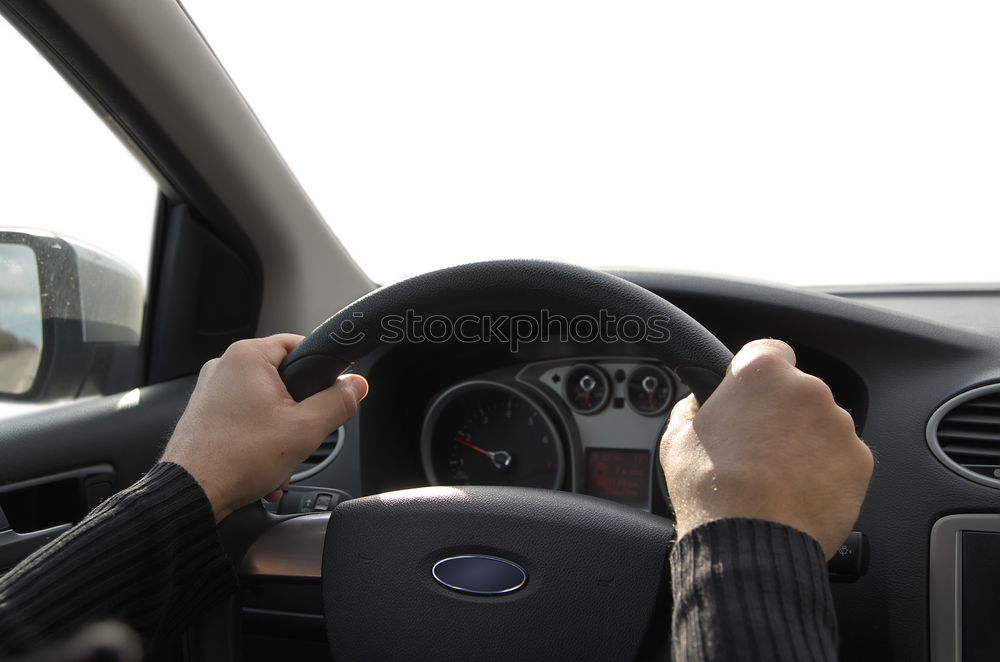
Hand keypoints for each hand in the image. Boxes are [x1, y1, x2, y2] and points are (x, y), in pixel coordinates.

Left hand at [161, 334, 367, 521]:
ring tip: (279, 461)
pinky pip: (245, 421)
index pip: (299, 344)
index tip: (332, 390)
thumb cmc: (236, 459)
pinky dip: (259, 442)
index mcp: (247, 356)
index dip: (321, 369)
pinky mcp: (204, 415)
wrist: (190, 494)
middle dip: (298, 414)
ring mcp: (210, 392)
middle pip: (283, 379)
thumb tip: (356, 386)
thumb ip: (338, 402)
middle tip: (302, 436)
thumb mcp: (305, 430)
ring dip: (280, 434)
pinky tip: (264, 469)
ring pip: (265, 405)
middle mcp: (224, 367)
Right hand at [660, 339, 872, 557]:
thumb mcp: (677, 437)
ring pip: (821, 425)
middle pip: (797, 391)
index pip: (768, 350)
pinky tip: (797, 492)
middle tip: (755, 446)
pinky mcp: (860, 462)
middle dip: (780, 413)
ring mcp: (839, 425)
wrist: (748, 541)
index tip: (748, 395)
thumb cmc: (711, 489)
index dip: (755, 375)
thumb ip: (693, 407)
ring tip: (776, 477)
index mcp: (762, 373)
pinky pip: (840, 457)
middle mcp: (808, 389)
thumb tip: (698, 404)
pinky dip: (824, 470)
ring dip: (803, 442)